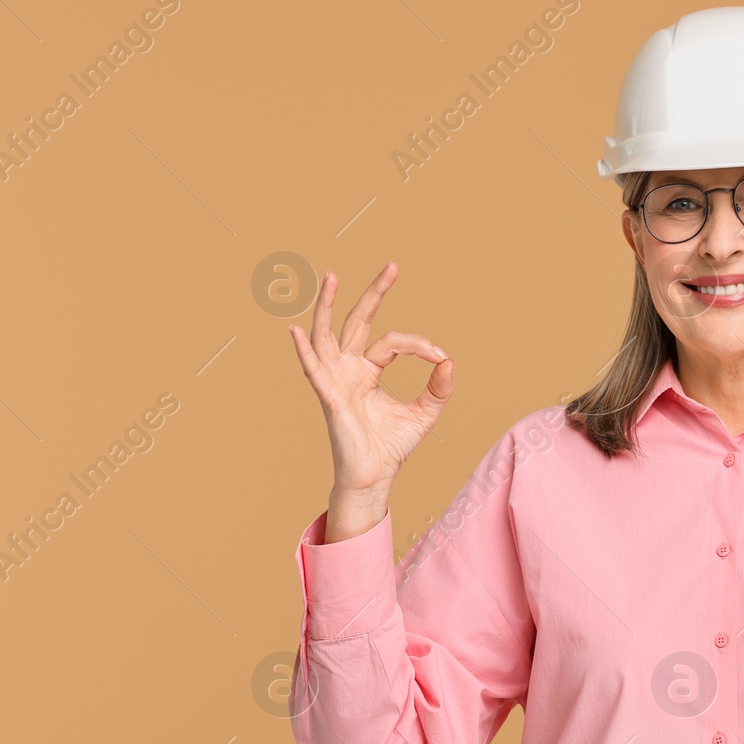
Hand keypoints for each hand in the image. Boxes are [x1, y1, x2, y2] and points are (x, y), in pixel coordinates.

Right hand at [288, 261, 452, 496]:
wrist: (375, 478)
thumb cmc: (392, 448)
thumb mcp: (425, 413)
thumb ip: (438, 388)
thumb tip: (449, 361)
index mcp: (368, 370)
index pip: (392, 342)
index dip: (418, 344)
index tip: (440, 354)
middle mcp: (349, 369)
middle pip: (358, 322)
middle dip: (374, 293)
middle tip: (393, 266)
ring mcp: (336, 380)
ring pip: (327, 335)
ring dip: (327, 306)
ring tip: (331, 276)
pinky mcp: (329, 398)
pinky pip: (314, 371)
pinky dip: (303, 352)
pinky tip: (294, 331)